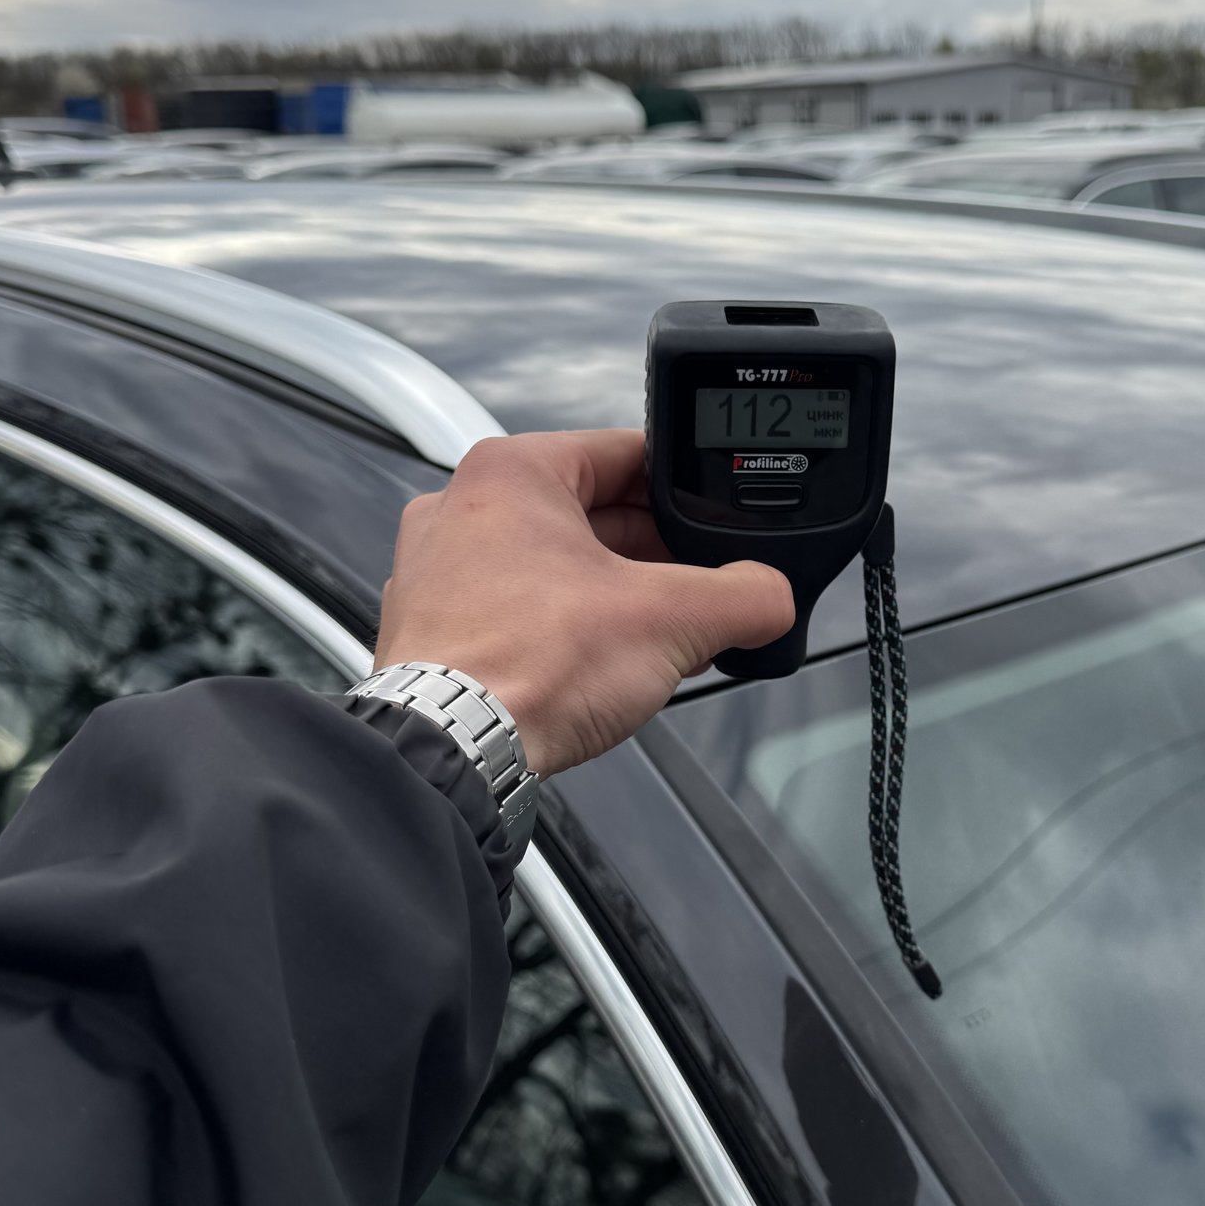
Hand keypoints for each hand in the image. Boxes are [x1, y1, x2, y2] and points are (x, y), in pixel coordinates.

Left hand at [375, 429, 792, 776]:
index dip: (687, 486)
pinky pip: (518, 611)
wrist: (453, 753)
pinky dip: (564, 631)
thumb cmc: (526, 668)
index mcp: (512, 472)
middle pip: (592, 513)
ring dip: (613, 596)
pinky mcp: (434, 630)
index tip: (719, 516)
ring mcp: (439, 572)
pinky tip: (603, 668)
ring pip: (555, 566)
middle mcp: (463, 509)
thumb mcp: (672, 621)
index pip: (626, 452)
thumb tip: (771, 598)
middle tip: (701, 590)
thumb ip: (744, 596)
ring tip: (661, 637)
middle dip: (654, 555)